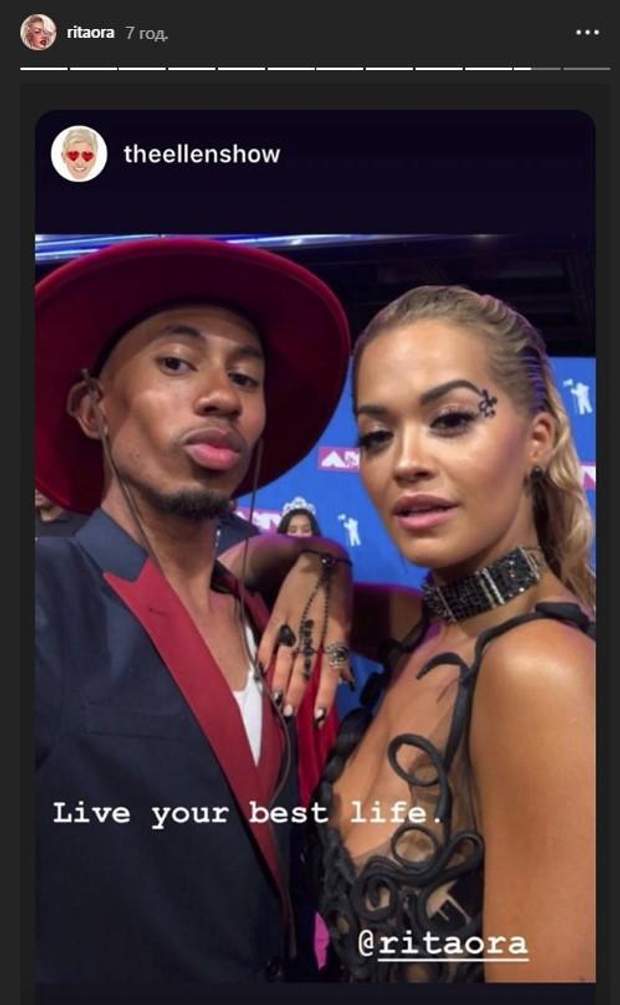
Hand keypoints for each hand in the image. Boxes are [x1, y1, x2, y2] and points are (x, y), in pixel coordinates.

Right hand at [257, 546, 353, 723]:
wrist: (321, 557)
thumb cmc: (339, 590)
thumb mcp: (347, 618)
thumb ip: (342, 649)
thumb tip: (344, 678)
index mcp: (336, 630)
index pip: (331, 668)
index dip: (325, 693)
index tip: (319, 715)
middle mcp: (314, 628)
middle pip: (304, 666)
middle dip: (296, 691)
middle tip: (290, 712)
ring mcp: (294, 620)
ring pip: (285, 656)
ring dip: (280, 679)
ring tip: (276, 700)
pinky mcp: (279, 611)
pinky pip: (270, 637)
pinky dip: (265, 654)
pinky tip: (261, 670)